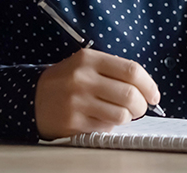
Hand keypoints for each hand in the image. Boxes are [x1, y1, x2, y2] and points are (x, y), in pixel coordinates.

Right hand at [34, 49, 160, 139]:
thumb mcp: (86, 65)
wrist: (32, 98)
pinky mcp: (73, 122)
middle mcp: (83, 78)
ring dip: (128, 118)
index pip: (132, 71)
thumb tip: (147, 88)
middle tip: (139, 108)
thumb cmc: (67, 81)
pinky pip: (106, 127)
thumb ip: (115, 71)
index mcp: (90, 59)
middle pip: (130, 94)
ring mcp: (77, 101)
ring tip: (122, 114)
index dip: (149, 85)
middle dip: (141, 105)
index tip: (154, 95)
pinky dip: (110, 126)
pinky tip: (102, 119)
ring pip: (121, 114)